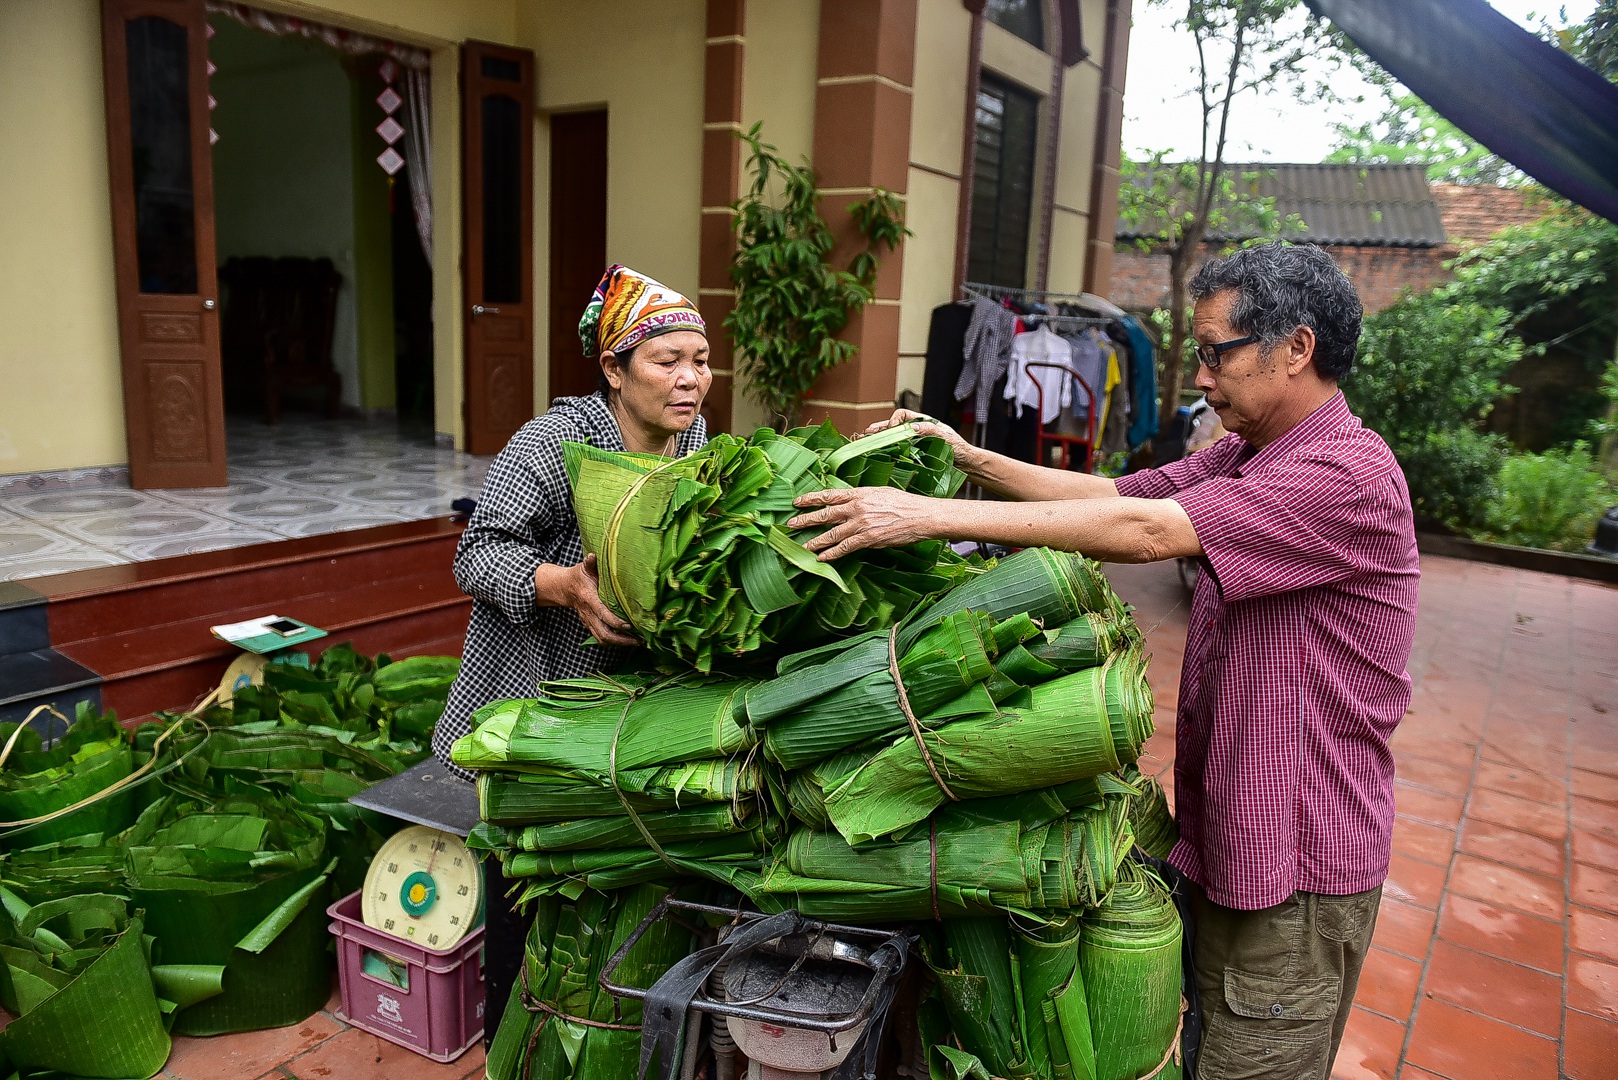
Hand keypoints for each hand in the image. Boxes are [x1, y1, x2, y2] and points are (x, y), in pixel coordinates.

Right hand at [562, 555, 638, 646]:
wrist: (564, 587)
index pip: (602, 614)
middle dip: (621, 639)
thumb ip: (590, 563)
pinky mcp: (590, 625)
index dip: (616, 622)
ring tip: (636, 642)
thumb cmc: (578, 576)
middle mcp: (588, 613)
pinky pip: (600, 637)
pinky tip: (627, 640)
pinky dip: (614, 641)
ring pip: (602, 639)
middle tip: (638, 640)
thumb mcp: (583, 568)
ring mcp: (588, 621)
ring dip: (619, 643)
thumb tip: (593, 556)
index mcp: (588, 599)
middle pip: (604, 633)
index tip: (630, 625)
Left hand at [789, 488, 939, 560]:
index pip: (829, 495)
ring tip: (802, 546)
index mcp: (859, 493)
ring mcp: (861, 524)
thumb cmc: (904, 503)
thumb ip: (861, 497)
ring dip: (815, 541)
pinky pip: (845, 548)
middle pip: (825, 514)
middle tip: (791, 524)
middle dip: (806, 520)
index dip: (811, 498)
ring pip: (831, 533)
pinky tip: (821, 558)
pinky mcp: (868, 539)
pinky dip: (832, 553)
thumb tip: (848, 502)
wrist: (921, 515)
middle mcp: (856, 507)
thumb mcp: (880, 492)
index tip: (798, 501)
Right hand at [861, 409, 981, 472]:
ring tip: (867, 444)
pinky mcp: (914, 457)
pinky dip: (887, 453)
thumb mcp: (945, 437)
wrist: (966, 465)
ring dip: (880, 441)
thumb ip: (929, 430)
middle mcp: (916, 432)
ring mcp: (914, 444)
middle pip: (893, 427)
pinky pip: (898, 453)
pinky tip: (879, 456)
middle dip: (879, 429)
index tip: (891, 430)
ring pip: (893, 440)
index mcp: (922, 422)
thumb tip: (910, 427)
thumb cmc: (959, 448)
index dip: (893, 421)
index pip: (902, 416)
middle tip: (867, 434)